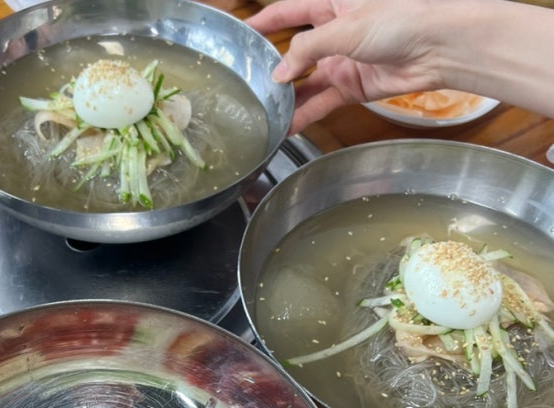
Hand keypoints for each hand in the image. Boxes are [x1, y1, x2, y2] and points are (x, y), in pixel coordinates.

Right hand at [247, 0, 446, 132]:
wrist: (437, 48)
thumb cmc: (398, 20)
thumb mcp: (344, 28)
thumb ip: (306, 50)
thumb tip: (277, 74)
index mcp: (332, 3)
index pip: (289, 10)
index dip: (265, 21)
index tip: (240, 34)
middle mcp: (334, 32)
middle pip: (294, 50)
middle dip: (272, 66)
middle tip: (247, 82)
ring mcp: (342, 61)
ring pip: (305, 81)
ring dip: (286, 97)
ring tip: (263, 110)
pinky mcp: (352, 87)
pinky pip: (322, 102)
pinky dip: (305, 114)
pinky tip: (287, 125)